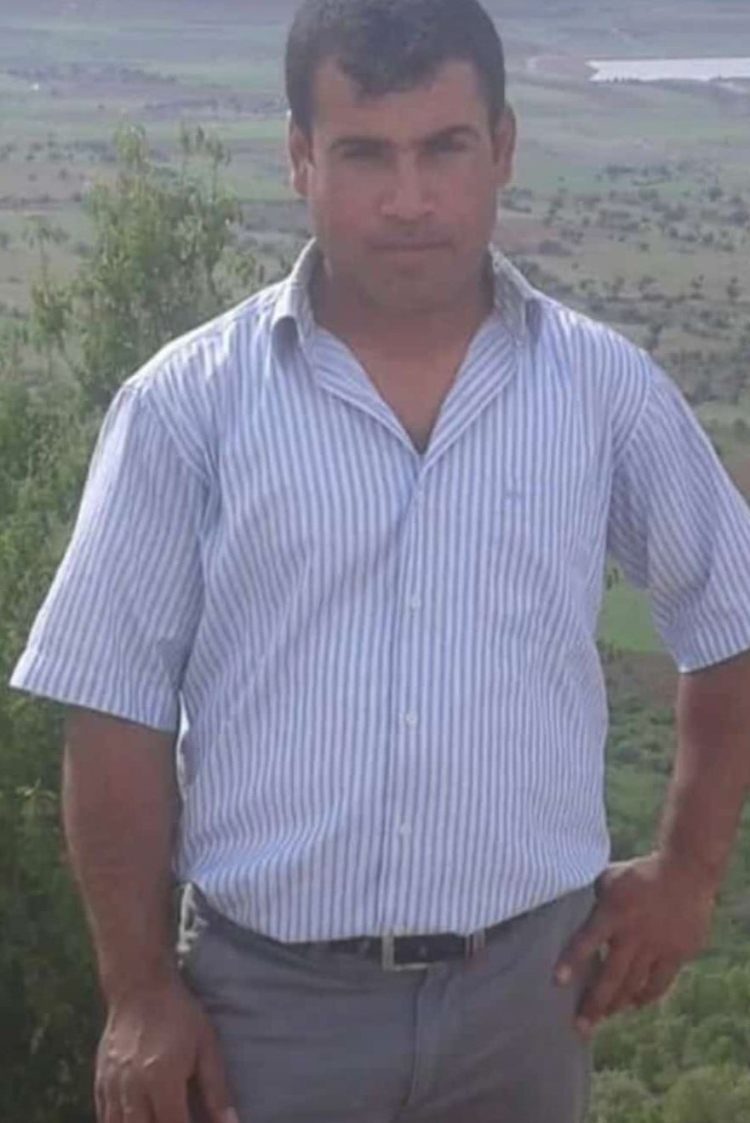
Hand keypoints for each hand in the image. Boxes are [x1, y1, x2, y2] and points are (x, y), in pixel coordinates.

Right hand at [95, 971, 238, 1122]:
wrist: (139, 986)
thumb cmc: (178, 1013)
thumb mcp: (206, 1046)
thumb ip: (217, 1090)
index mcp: (162, 1081)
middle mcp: (133, 1090)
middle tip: (177, 1120)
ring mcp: (112, 1088)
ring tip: (157, 1119)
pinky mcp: (99, 1082)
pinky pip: (103, 1117)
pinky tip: (132, 1121)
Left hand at [554, 853, 715, 1036]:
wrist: (685, 872)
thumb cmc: (640, 873)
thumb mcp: (609, 878)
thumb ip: (592, 897)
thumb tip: (569, 906)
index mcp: (613, 913)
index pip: (587, 940)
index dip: (572, 961)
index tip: (558, 982)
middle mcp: (633, 934)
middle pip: (611, 977)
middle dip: (594, 1004)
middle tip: (580, 1027)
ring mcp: (657, 947)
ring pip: (634, 986)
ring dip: (617, 1004)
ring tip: (604, 1015)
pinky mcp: (677, 954)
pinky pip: (659, 983)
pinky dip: (645, 996)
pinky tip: (635, 1003)